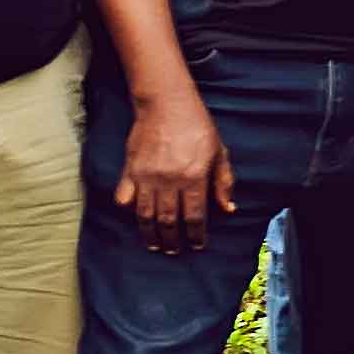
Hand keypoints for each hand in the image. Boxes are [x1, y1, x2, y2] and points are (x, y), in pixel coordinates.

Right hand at [113, 87, 233, 257]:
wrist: (166, 103)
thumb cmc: (197, 126)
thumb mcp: (219, 152)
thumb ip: (223, 182)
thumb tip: (228, 209)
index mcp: (194, 177)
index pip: (195, 216)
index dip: (196, 235)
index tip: (197, 245)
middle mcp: (170, 180)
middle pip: (169, 220)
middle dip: (172, 240)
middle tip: (173, 250)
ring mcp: (147, 176)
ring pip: (146, 214)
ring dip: (150, 233)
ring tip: (154, 244)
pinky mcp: (131, 169)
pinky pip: (124, 196)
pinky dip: (128, 210)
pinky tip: (134, 217)